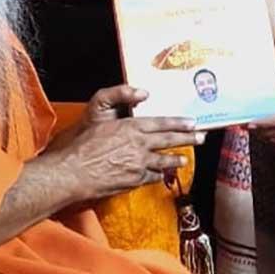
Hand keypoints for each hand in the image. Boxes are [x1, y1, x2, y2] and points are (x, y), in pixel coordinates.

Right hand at [47, 85, 203, 201]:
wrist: (73, 172)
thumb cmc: (82, 144)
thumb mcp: (99, 113)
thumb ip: (120, 98)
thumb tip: (143, 93)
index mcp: (132, 127)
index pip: (162, 123)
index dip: (179, 123)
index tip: (193, 123)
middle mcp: (139, 145)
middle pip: (169, 141)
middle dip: (188, 139)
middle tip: (201, 137)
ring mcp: (138, 164)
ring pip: (164, 161)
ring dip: (176, 160)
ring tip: (185, 159)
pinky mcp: (133, 180)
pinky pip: (152, 176)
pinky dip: (159, 174)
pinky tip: (162, 175)